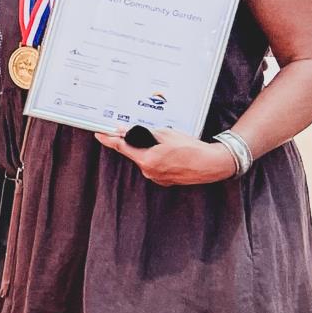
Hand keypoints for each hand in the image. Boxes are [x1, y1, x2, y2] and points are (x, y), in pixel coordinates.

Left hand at [95, 126, 238, 186]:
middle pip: (133, 153)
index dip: (109, 140)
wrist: (211, 164)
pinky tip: (169, 153)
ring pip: (144, 159)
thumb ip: (143, 133)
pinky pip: (154, 166)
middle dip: (134, 143)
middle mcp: (149, 171)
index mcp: (147, 160)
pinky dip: (156, 158)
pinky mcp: (164, 180)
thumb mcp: (165, 134)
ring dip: (148, 150)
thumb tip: (124, 131)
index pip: (122, 147)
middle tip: (139, 133)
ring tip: (165, 144)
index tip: (99, 134)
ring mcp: (156, 178)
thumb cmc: (190, 148)